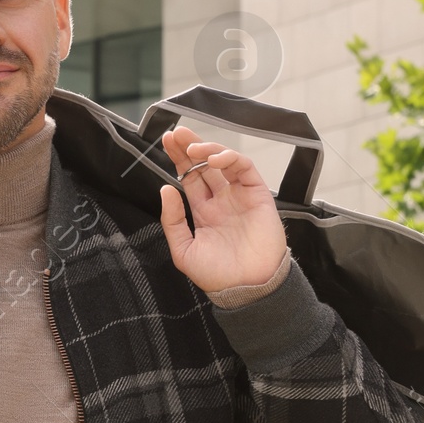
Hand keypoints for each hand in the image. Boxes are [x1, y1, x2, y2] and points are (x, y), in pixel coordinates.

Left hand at [157, 125, 286, 295]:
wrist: (246, 288)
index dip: (178, 159)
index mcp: (204, 212)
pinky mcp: (257, 194)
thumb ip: (172, 221)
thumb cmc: (218, 276)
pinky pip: (244, 168)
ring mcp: (239, 195)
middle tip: (175, 134)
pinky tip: (215, 159)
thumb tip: (166, 189)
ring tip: (192, 148)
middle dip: (189, 146)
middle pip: (204, 165)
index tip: (166, 142)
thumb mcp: (184, 251)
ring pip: (224, 161)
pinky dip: (231, 158)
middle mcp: (221, 200)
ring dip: (208, 149)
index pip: (189, 178)